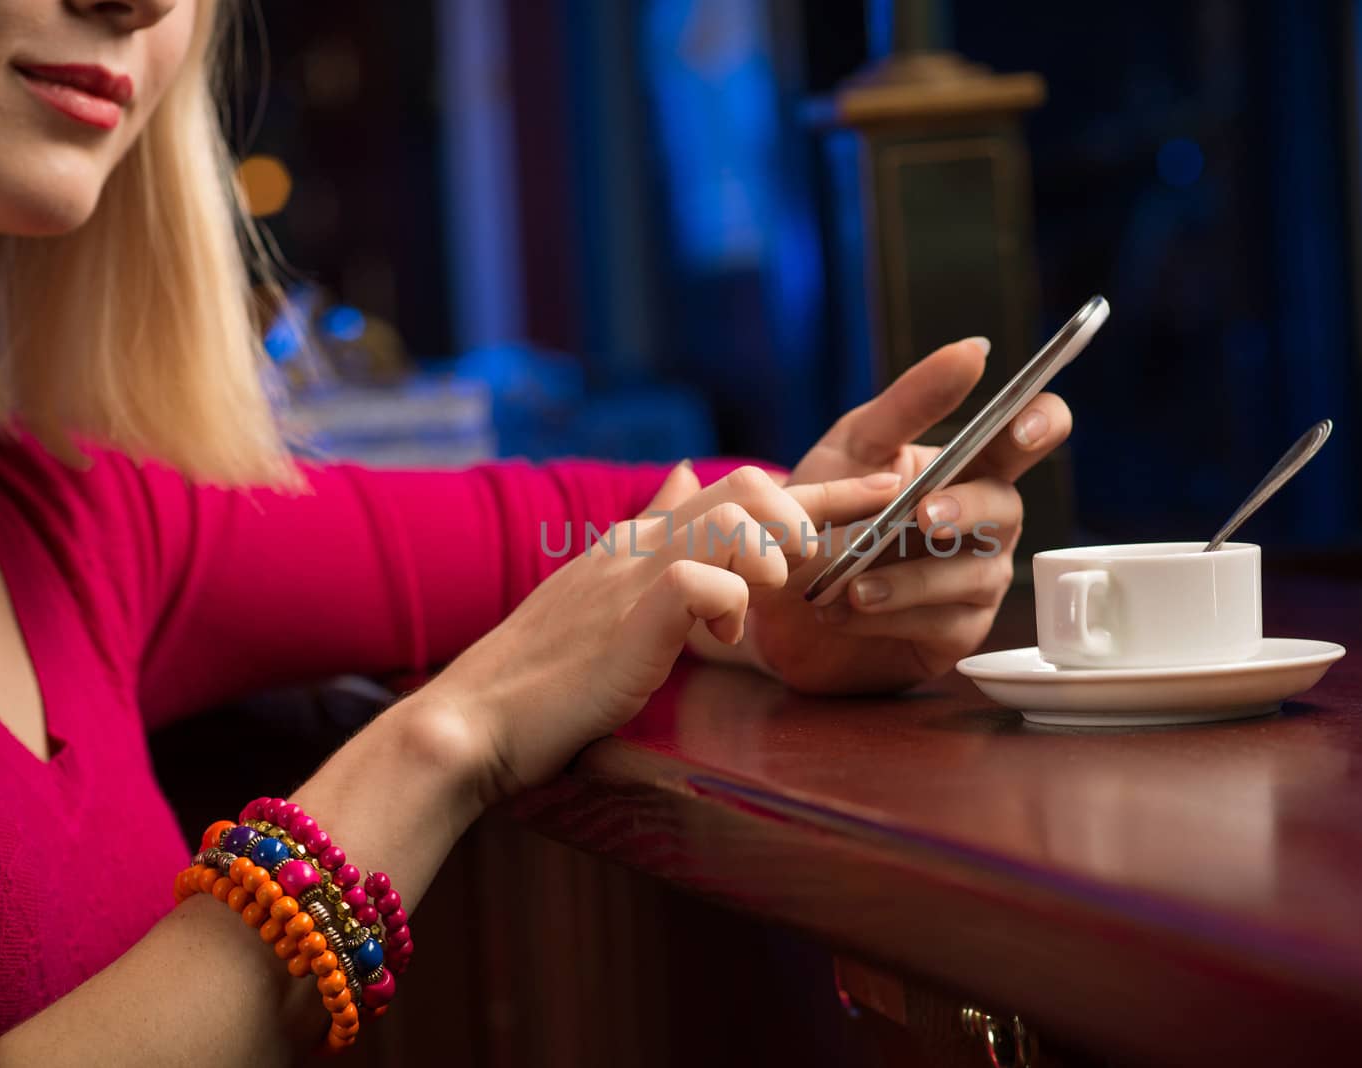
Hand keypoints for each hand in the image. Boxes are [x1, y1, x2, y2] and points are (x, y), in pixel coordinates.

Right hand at [417, 463, 899, 799]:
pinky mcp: (629, 618)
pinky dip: (729, 600)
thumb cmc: (546, 669)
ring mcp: (632, 577)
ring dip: (771, 552)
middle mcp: (640, 545)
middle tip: (825, 559)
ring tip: (773, 593)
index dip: (819, 490)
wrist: (478, 719)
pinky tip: (724, 631)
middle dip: (810, 511)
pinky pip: (701, 579)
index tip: (883, 488)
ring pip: (730, 515)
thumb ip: (650, 533)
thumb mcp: (604, 589)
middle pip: (746, 485)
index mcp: (641, 541)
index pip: (739, 490)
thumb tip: (682, 474)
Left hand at [745, 337, 1071, 692]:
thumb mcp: (855, 448)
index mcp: (968, 465)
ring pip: (972, 574)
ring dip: (911, 577)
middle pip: (1007, 507)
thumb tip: (974, 351)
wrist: (776, 592)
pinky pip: (941, 623)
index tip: (1025, 424)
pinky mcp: (954, 632)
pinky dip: (890, 615)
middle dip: (966, 510)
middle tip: (923, 516)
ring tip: (853, 583)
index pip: (1029, 435)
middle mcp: (986, 522)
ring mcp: (975, 579)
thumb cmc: (823, 509)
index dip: (1042, 425)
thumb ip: (911, 403)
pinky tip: (845, 609)